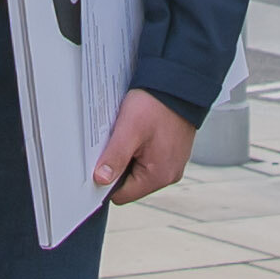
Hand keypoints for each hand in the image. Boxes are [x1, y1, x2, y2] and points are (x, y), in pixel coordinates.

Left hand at [93, 89, 196, 206]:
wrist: (179, 84)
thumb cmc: (156, 104)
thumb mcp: (129, 129)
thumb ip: (114, 157)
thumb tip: (100, 180)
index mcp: (159, 176)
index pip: (121, 195)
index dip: (107, 179)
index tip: (102, 160)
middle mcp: (169, 175)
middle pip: (130, 184)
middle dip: (119, 165)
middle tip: (118, 141)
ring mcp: (173, 164)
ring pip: (139, 170)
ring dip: (130, 155)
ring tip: (131, 134)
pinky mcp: (173, 153)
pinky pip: (150, 159)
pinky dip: (141, 148)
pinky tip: (140, 131)